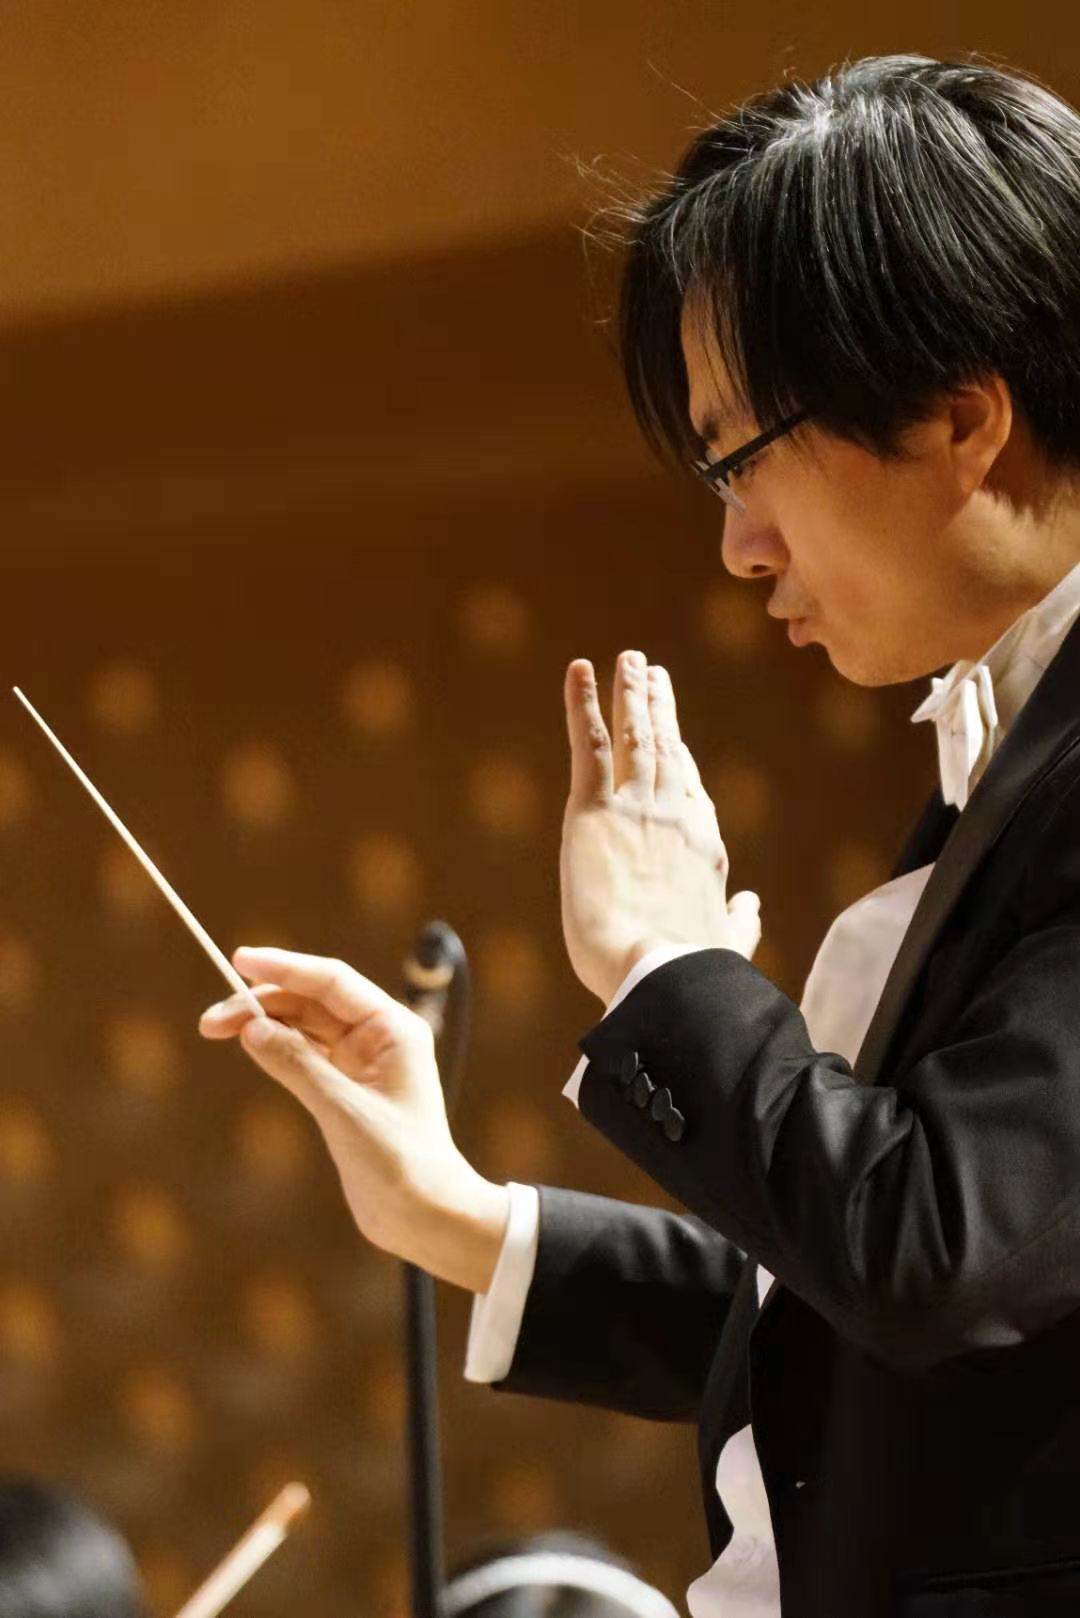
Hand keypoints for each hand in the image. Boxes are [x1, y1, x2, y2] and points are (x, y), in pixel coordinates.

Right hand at [199, 947, 508, 1291]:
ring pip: (303, 1025)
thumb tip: (251, 1027)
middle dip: (262, 1001)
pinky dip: (274, 1047)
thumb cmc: (400, 1163)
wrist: (425, 1217)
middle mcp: (379, 1036)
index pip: (331, 980)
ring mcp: (362, 1061)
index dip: (284, 966)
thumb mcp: (343, 1111)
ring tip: (215, 1028)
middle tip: (211, 1019)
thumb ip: (297, 1065)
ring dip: (262, 1022)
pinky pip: (304, 1052)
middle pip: (312, 1000)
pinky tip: (247, 1044)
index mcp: (393, 1028)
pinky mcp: (346, 1088)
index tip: (239, 960)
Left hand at [561, 650, 761, 1002]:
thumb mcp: (727, 943)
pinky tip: (579, 671)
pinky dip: (582, 704)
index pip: (688, 788)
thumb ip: (740, 920)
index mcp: (703, 846)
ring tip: (628, 661)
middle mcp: (673, 815)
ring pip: (633, 736)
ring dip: (629, 694)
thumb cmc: (691, 968)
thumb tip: (752, 905)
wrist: (661, 971)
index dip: (678, 755)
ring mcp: (636, 807)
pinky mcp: (593, 811)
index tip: (672, 734)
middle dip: (655, 705)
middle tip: (648, 670)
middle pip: (663, 747)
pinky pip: (588, 745)